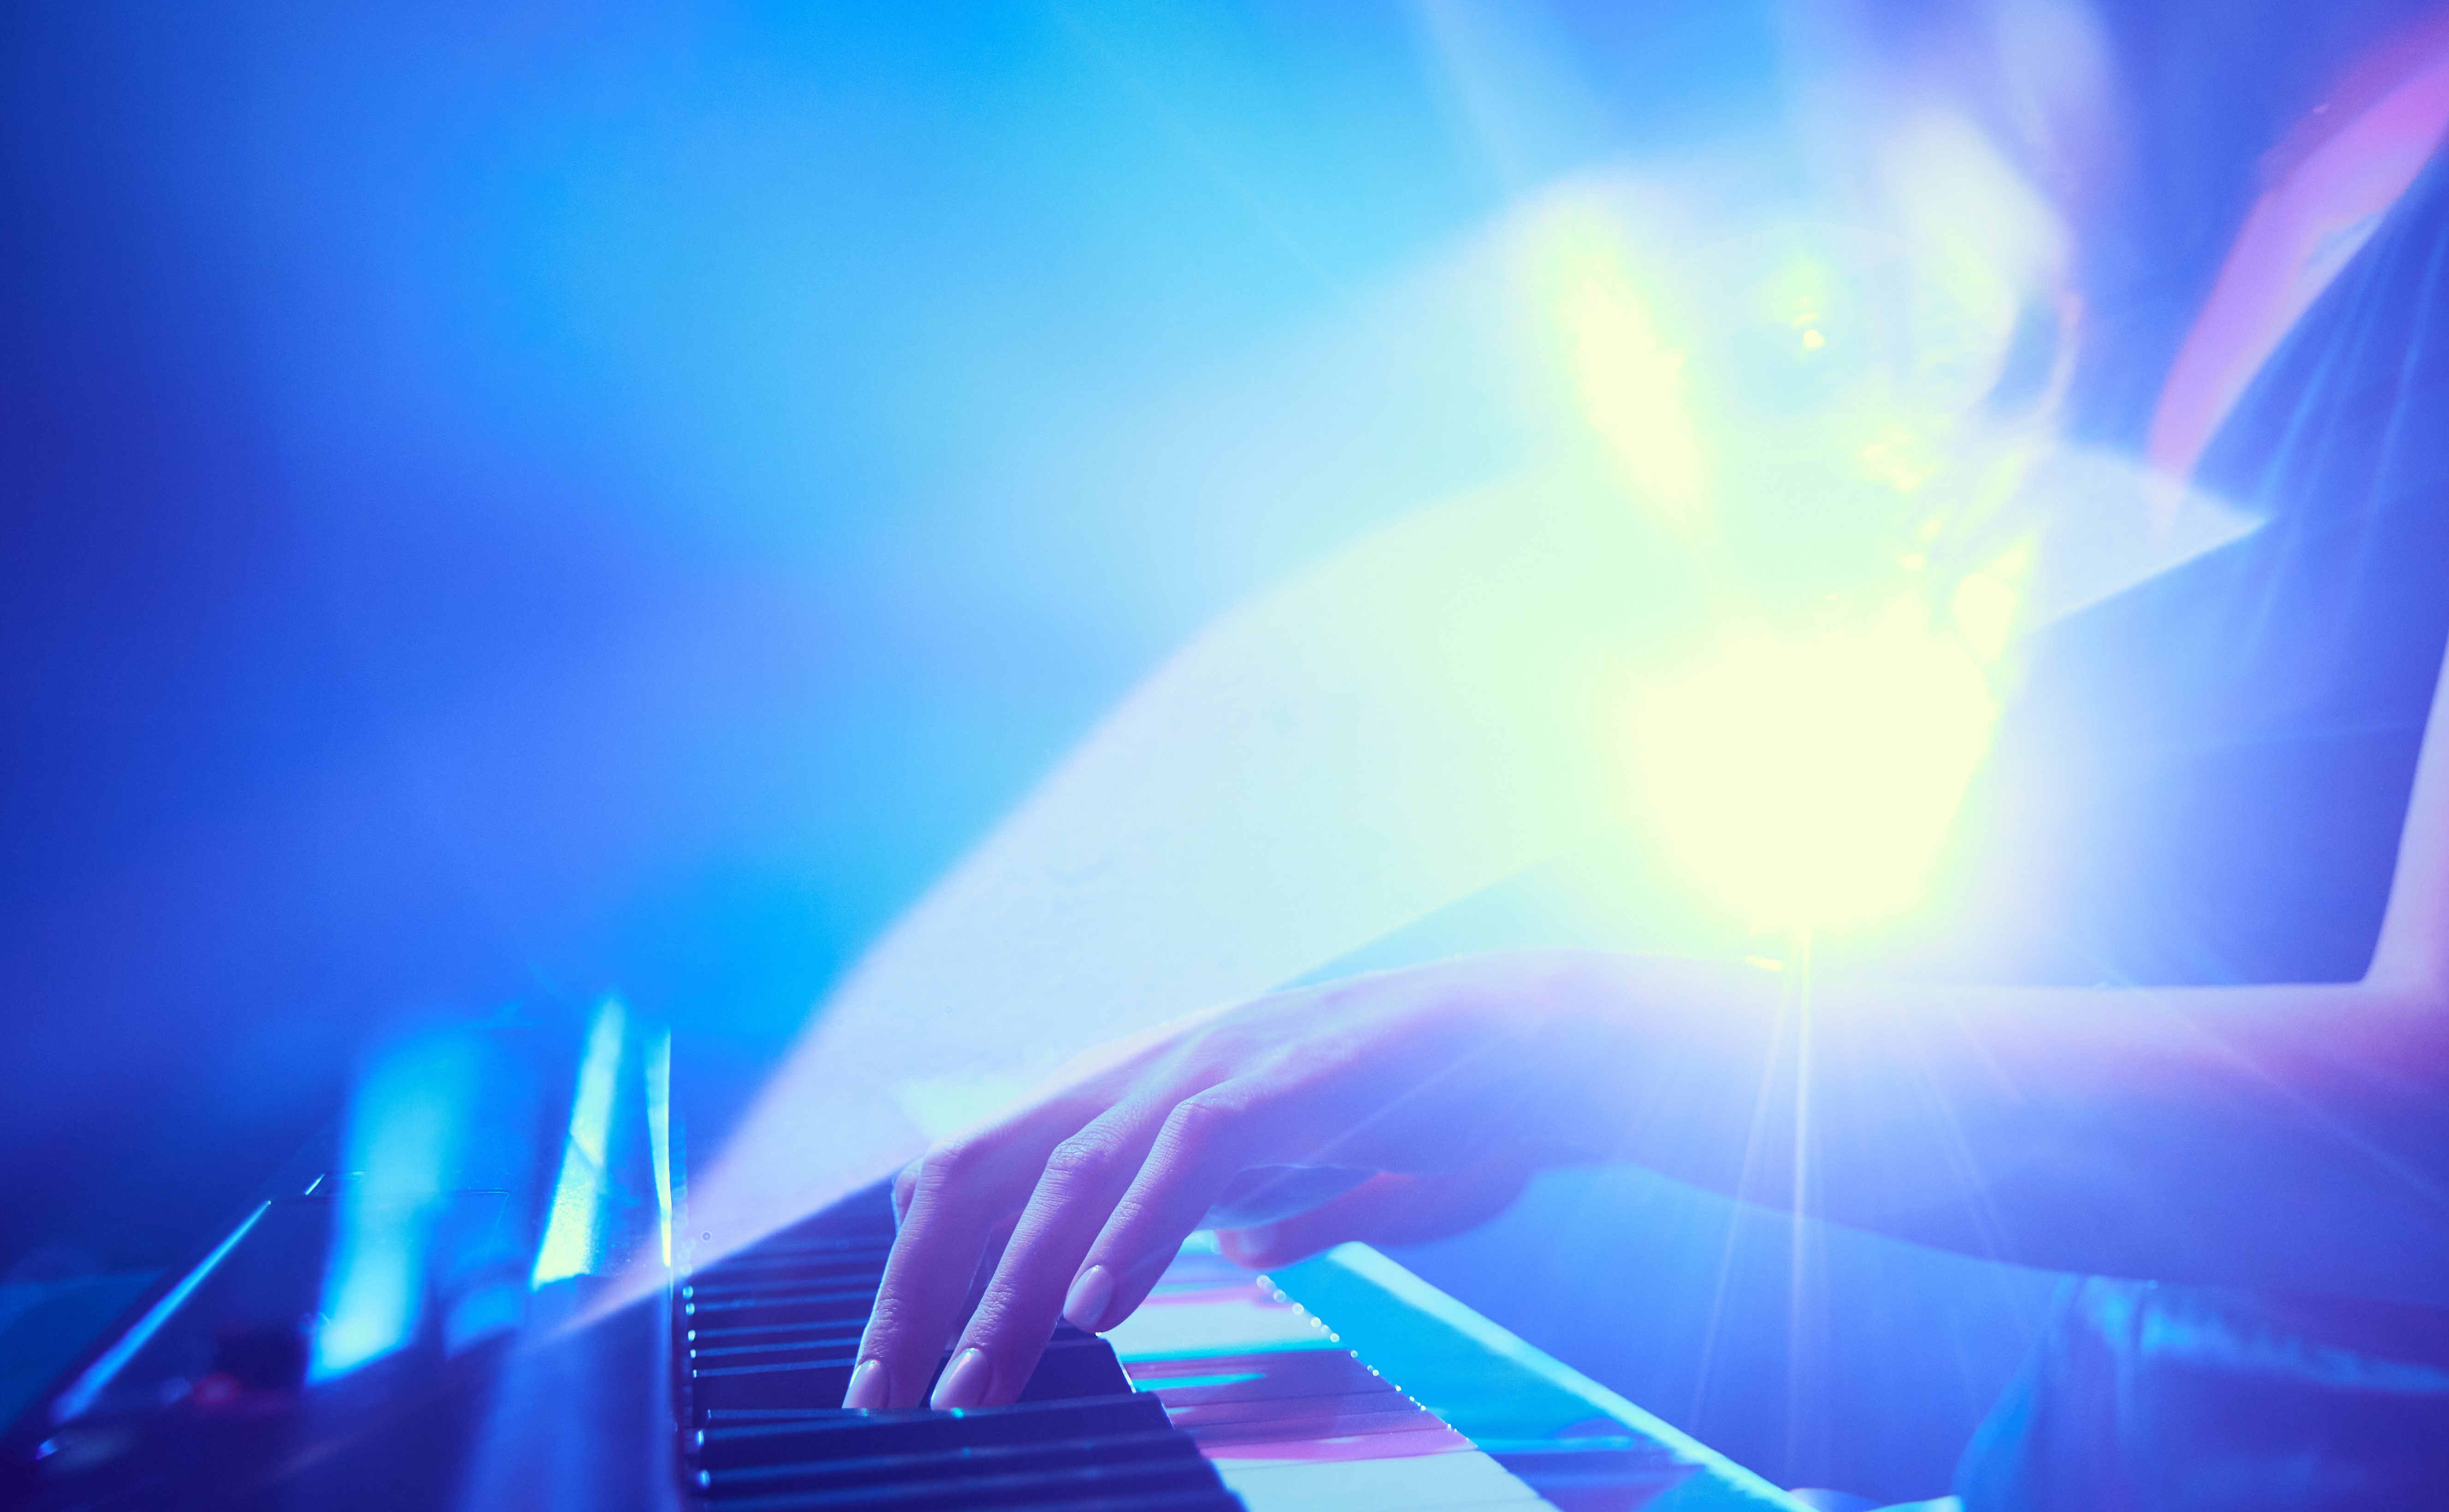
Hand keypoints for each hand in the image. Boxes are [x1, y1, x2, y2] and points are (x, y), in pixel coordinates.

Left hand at [841, 950, 1630, 1409]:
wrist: (1568, 1048)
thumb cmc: (1468, 1116)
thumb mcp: (1357, 1178)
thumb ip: (1293, 1210)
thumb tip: (1249, 1250)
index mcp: (1169, 1094)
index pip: (1001, 1168)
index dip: (929, 1268)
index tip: (892, 1369)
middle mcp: (1168, 1066)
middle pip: (993, 1168)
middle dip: (921, 1290)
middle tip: (880, 1399)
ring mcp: (1225, 1061)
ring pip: (1069, 1172)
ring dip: (1004, 1289)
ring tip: (969, 1385)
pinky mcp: (1289, 1078)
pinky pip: (1183, 1154)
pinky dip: (1128, 1233)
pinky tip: (1091, 1308)